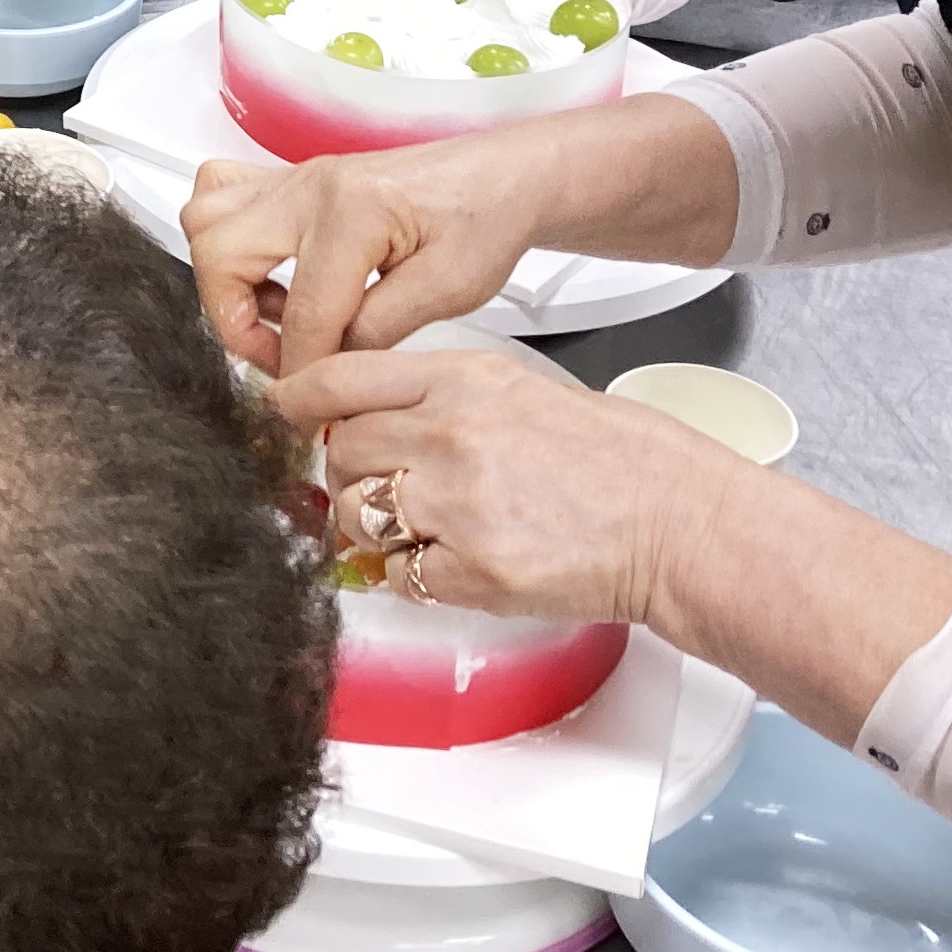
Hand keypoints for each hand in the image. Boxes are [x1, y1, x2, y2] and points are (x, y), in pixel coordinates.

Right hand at [183, 145, 544, 375]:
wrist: (501, 176)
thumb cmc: (485, 221)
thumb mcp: (448, 291)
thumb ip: (378, 330)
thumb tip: (325, 367)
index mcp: (354, 213)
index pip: (304, 311)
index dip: (301, 369)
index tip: (310, 402)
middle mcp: (311, 187)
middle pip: (221, 253)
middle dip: (235, 319)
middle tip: (278, 354)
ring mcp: (296, 178)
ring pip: (207, 217)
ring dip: (224, 276)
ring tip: (271, 311)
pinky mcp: (294, 180)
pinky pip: (222, 194)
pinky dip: (227, 241)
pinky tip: (268, 274)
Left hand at [273, 341, 738, 628]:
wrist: (672, 520)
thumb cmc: (606, 458)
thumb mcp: (512, 390)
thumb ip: (431, 394)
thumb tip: (355, 412)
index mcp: (458, 379)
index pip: (338, 377)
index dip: (295, 398)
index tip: (279, 412)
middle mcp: (449, 434)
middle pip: (338, 450)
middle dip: (349, 470)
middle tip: (387, 482)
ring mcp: (457, 504)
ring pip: (356, 514)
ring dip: (376, 525)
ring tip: (429, 525)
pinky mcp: (473, 570)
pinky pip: (400, 574)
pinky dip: (416, 573)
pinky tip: (458, 559)